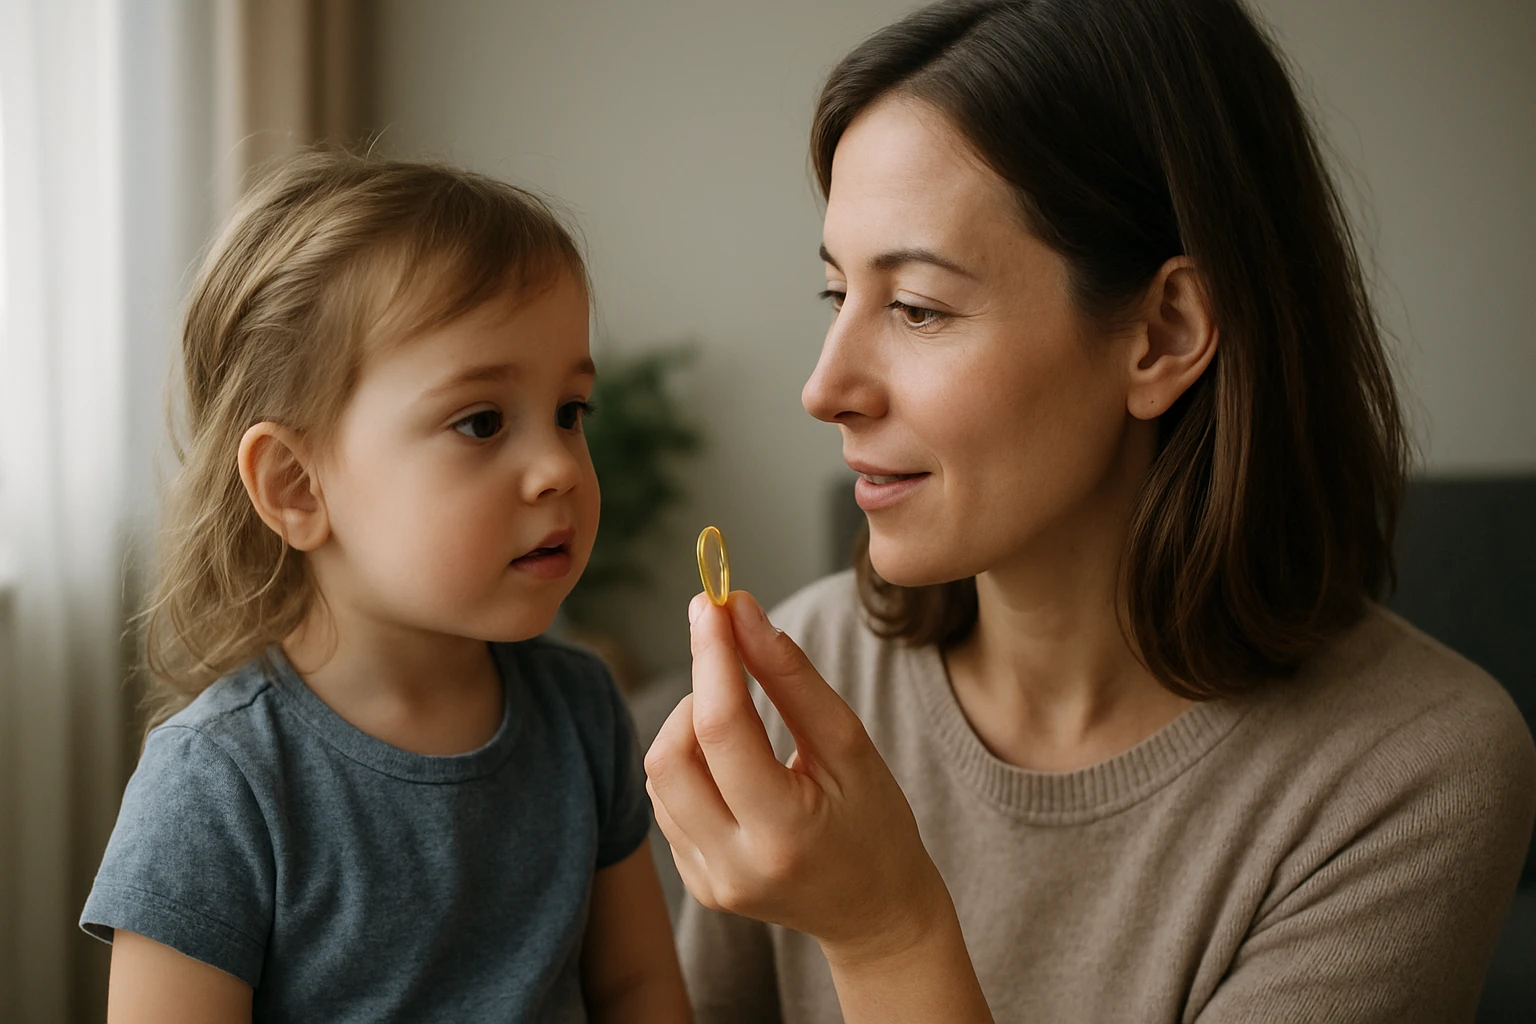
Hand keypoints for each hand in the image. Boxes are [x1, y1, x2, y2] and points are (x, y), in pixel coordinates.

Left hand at [644, 590, 950, 964]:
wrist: (877, 913)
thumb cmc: (876, 822)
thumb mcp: (850, 745)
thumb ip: (791, 677)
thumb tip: (740, 610)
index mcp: (783, 834)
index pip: (722, 728)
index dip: (712, 655)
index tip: (713, 604)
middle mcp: (734, 866)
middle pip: (668, 755)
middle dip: (694, 694)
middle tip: (731, 669)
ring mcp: (708, 881)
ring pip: (659, 776)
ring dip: (689, 729)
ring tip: (743, 725)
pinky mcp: (695, 883)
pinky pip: (665, 803)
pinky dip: (690, 765)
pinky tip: (733, 766)